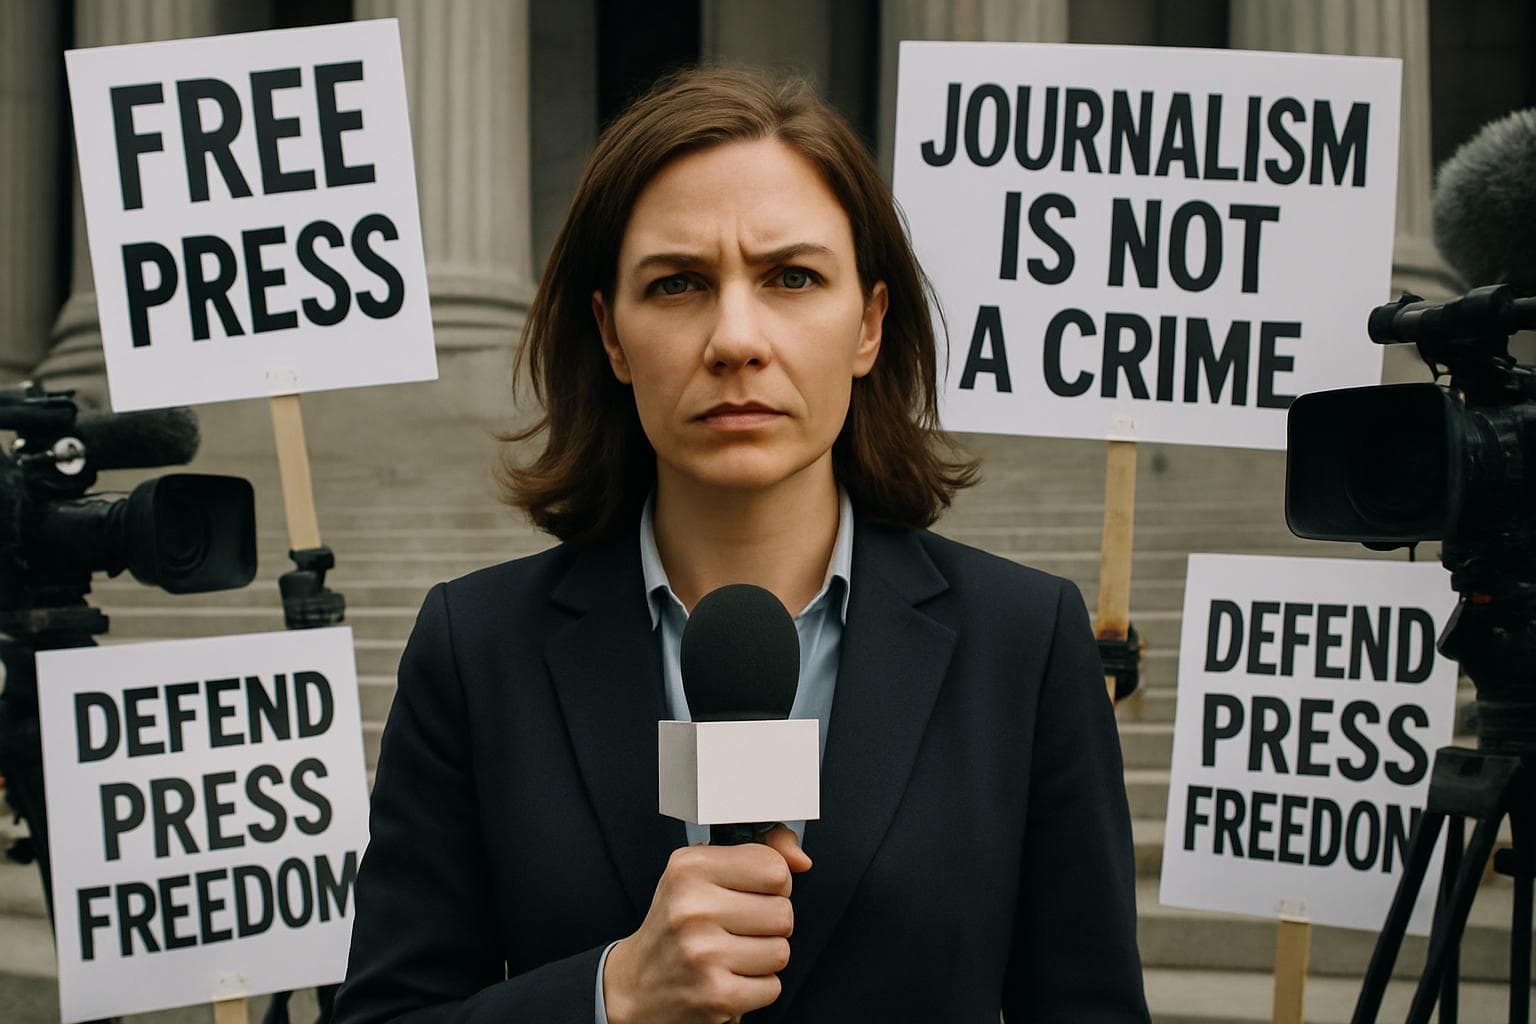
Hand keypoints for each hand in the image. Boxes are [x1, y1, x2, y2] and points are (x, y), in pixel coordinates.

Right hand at [603, 825, 810, 1023]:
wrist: (635, 986)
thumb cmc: (675, 925)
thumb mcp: (701, 874)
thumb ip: (756, 853)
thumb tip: (801, 860)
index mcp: (689, 869)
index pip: (774, 868)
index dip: (773, 883)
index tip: (751, 892)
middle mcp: (692, 909)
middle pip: (783, 912)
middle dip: (768, 924)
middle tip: (736, 928)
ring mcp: (703, 954)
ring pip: (781, 950)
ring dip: (763, 956)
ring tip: (731, 953)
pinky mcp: (716, 995)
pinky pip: (772, 986)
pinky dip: (756, 987)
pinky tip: (728, 977)